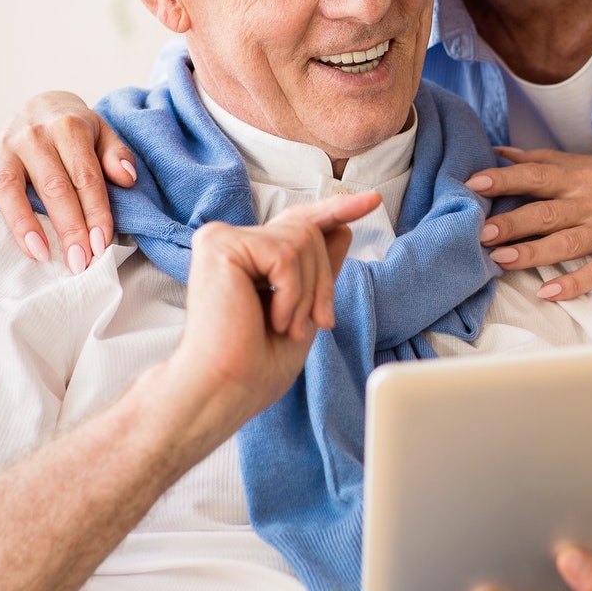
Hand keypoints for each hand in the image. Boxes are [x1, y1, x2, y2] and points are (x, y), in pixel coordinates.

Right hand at [0, 92, 138, 273]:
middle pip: (52, 185)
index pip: (85, 176)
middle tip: (78, 261)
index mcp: (67, 128)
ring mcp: (1, 148)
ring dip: (23, 224)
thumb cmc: (76, 130)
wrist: (40, 107)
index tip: (101, 243)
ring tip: (39, 254)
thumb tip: (127, 177)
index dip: (94, 211)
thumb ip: (117, 154)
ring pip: (8, 187)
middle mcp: (32, 136)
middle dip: (67, 227)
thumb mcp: (104, 133)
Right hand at [168, 191, 380, 430]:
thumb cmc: (255, 364)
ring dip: (308, 293)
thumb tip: (342, 228)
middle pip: (308, 232)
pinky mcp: (219, 243)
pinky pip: (284, 254)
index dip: (336, 210)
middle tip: (314, 325)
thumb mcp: (303, 310)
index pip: (298, 224)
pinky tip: (273, 320)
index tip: (372, 200)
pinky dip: (292, 293)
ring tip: (287, 328)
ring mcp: (221, 238)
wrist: (224, 389)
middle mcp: (230, 240)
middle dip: (323, 282)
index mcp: (247, 256)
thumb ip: (318, 269)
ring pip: (302, 240)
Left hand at [466, 148, 591, 299]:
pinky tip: (548, 292)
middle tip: (478, 231)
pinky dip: (572, 283)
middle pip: (545, 211)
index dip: (503, 179)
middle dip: (510, 222)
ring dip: (531, 252)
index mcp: (583, 177)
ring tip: (500, 260)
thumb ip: (546, 161)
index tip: (472, 183)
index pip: (536, 175)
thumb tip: (501, 153)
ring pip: (565, 242)